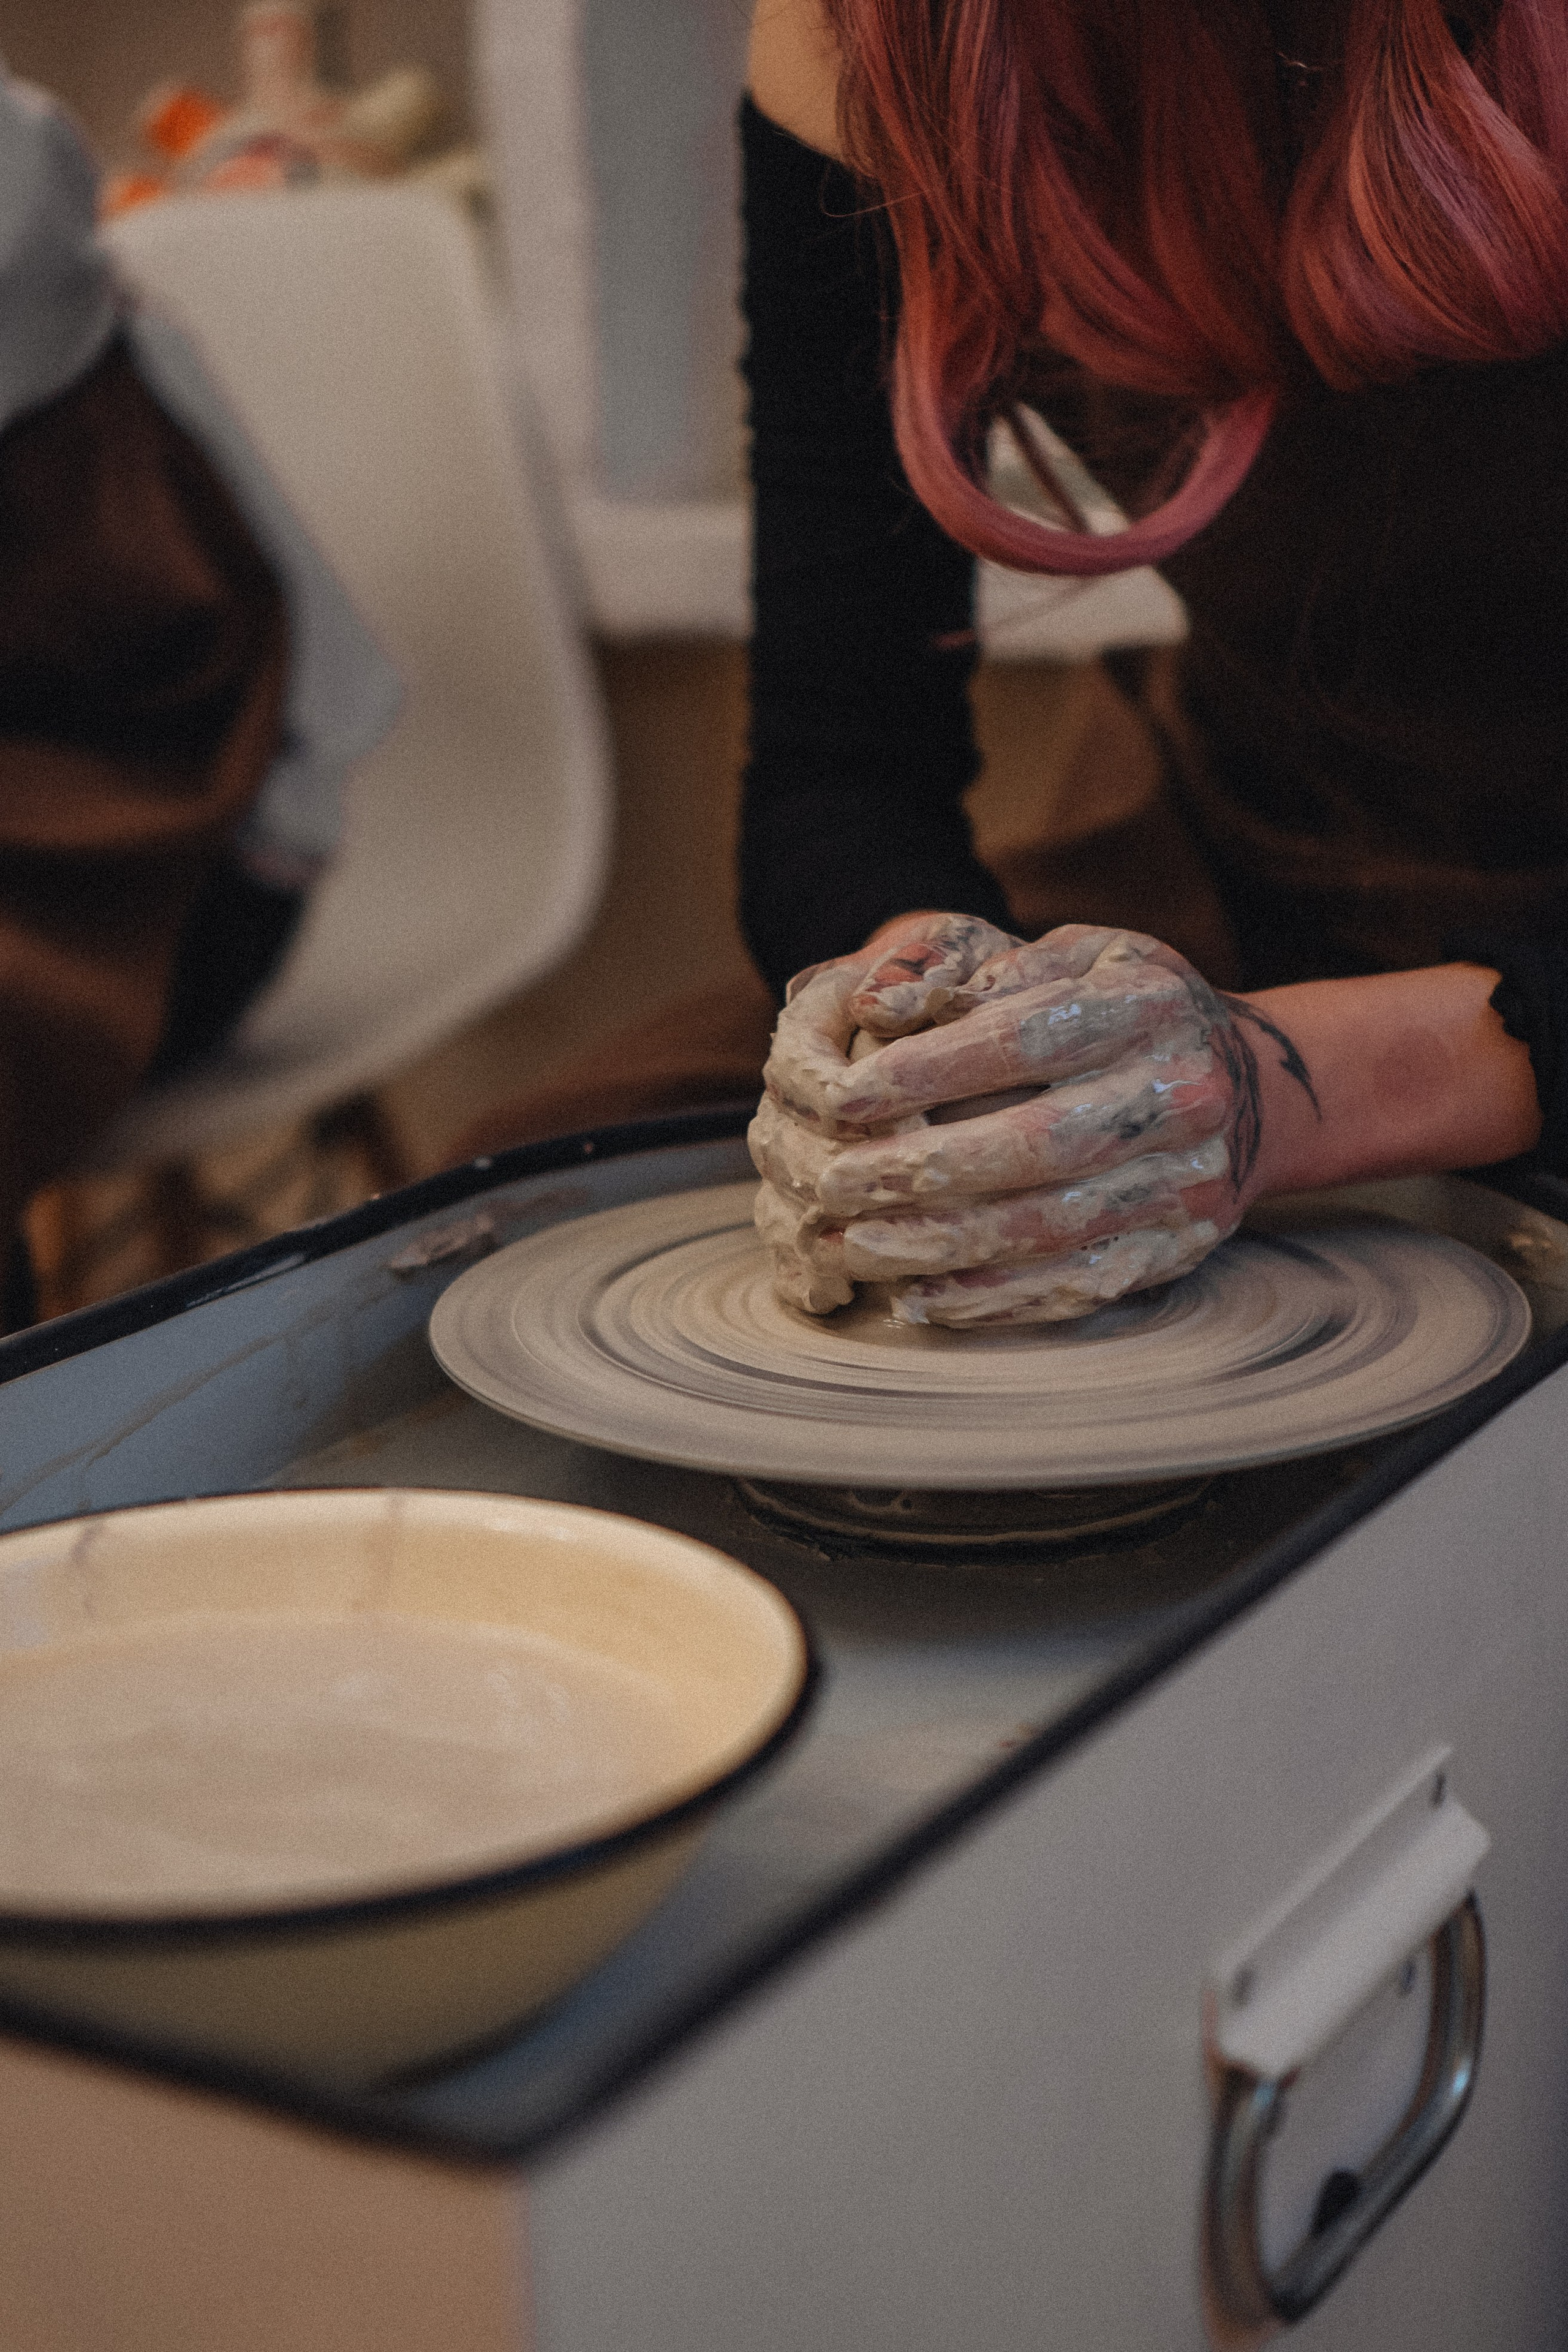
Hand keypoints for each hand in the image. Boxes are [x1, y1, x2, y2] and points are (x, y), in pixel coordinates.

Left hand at [750, 916, 1320, 1325]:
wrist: (1251, 1086)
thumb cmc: (1122, 1009)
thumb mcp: (1074, 956)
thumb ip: (981, 966)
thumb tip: (880, 1000)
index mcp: (1151, 1004)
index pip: (1028, 1038)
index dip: (931, 1071)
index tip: (845, 1096)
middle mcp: (1184, 1093)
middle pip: (1040, 1143)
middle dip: (925, 1170)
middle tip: (832, 1184)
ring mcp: (1190, 1180)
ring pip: (1053, 1227)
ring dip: (945, 1246)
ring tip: (855, 1247)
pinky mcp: (1180, 1248)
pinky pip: (1079, 1286)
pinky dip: (994, 1300)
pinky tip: (920, 1300)